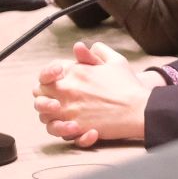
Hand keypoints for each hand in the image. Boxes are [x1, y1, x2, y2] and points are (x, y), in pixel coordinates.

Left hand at [31, 40, 153, 146]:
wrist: (139, 109)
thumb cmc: (128, 85)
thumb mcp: (115, 61)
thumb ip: (95, 52)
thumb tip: (79, 47)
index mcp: (75, 73)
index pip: (45, 76)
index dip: (47, 78)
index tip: (57, 80)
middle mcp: (68, 91)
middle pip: (39, 96)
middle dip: (44, 98)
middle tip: (56, 101)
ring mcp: (70, 110)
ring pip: (44, 116)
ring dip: (50, 116)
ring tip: (64, 116)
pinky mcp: (76, 127)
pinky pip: (58, 131)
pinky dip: (62, 130)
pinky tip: (73, 127)